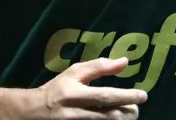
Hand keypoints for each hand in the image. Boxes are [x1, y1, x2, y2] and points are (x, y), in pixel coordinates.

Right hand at [12, 57, 146, 118]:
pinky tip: (115, 118)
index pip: (105, 96)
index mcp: (74, 95)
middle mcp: (75, 114)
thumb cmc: (56, 89)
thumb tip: (125, 62)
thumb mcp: (74, 73)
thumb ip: (99, 67)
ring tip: (127, 113)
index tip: (143, 95)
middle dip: (128, 112)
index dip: (126, 96)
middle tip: (135, 106)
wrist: (32, 113)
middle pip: (110, 117)